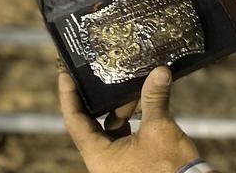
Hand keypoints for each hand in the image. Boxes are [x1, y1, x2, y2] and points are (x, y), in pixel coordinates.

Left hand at [58, 67, 199, 172]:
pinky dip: (131, 119)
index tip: (66, 76)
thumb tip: (159, 71)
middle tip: (104, 76)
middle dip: (102, 99)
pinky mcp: (131, 161)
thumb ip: (154, 98)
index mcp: (99, 155)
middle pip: (91, 123)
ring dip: (121, 108)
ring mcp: (116, 162)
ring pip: (110, 128)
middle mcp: (102, 160)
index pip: (75, 122)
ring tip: (136, 89)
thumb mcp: (159, 128)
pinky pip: (124, 136)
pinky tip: (144, 104)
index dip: (69, 97)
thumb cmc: (168, 166)